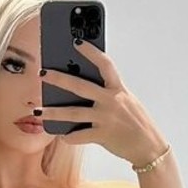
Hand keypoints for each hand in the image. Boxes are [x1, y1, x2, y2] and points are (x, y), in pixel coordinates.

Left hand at [40, 38, 166, 165]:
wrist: (149, 146)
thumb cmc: (135, 122)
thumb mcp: (125, 102)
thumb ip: (107, 93)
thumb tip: (81, 91)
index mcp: (118, 89)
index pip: (104, 64)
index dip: (91, 51)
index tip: (76, 41)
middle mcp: (111, 101)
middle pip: (80, 86)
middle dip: (59, 78)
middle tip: (42, 73)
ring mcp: (106, 118)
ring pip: (73, 113)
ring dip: (53, 112)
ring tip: (38, 110)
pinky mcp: (103, 136)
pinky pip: (79, 136)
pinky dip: (68, 136)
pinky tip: (60, 134)